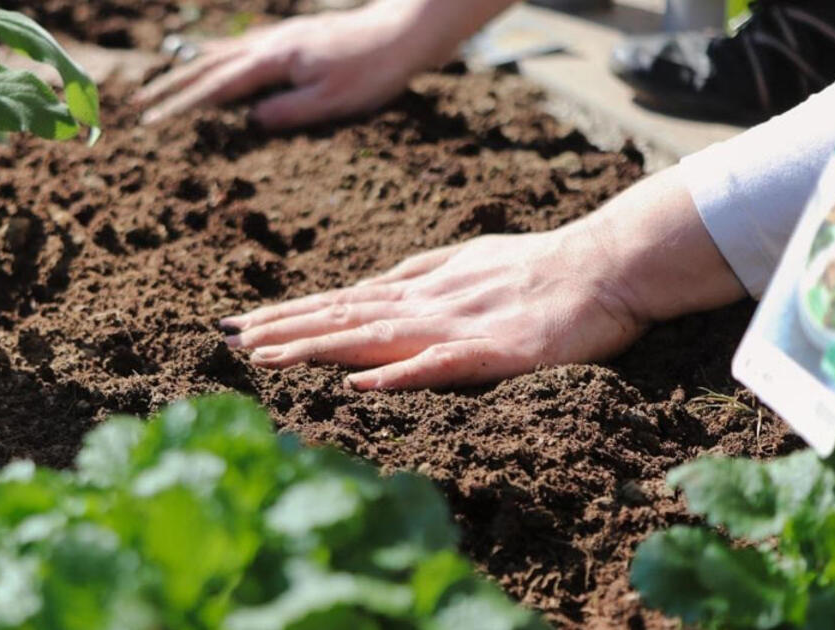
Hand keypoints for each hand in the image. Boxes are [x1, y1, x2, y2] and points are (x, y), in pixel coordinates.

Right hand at [134, 2, 453, 128]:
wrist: (405, 32)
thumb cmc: (373, 70)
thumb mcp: (332, 102)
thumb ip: (288, 112)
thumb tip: (250, 122)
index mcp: (276, 61)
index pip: (217, 87)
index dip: (182, 105)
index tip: (153, 121)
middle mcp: (272, 44)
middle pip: (209, 66)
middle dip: (172, 86)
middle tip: (140, 104)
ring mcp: (282, 37)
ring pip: (223, 53)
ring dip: (189, 70)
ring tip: (163, 84)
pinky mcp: (294, 37)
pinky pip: (243, 47)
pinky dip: (218, 56)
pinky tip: (215, 60)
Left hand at [220, 168, 747, 390]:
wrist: (608, 264)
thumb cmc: (540, 266)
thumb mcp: (467, 263)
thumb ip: (419, 275)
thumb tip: (372, 286)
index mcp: (420, 289)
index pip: (340, 303)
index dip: (288, 314)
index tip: (238, 325)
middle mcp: (427, 304)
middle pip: (342, 317)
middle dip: (282, 330)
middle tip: (226, 340)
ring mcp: (458, 326)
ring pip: (374, 337)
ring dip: (318, 347)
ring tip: (266, 358)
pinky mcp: (496, 352)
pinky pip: (441, 364)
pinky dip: (399, 374)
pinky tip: (360, 384)